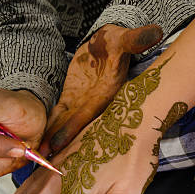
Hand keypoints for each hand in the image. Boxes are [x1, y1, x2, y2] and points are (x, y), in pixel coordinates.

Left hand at [38, 24, 162, 156]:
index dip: (73, 128)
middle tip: (43, 161)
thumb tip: (156, 32)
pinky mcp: (72, 100)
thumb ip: (136, 39)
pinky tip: (39, 143)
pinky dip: (51, 128)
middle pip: (76, 128)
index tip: (58, 143)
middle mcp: (95, 103)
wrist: (106, 45)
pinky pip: (59, 116)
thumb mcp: (123, 39)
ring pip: (66, 126)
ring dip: (54, 141)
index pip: (88, 114)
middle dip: (61, 144)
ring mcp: (83, 104)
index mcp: (107, 93)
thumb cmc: (115, 41)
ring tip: (37, 158)